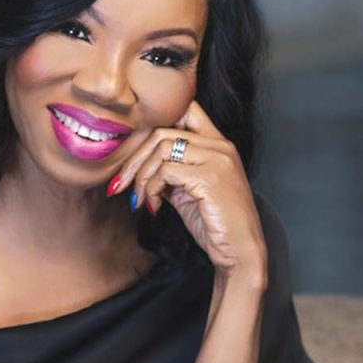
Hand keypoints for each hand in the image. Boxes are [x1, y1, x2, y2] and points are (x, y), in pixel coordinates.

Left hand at [110, 101, 266, 283]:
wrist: (241, 252)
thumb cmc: (216, 224)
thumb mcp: (189, 192)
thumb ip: (171, 173)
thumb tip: (139, 168)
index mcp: (218, 145)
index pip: (185, 110)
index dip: (154, 128)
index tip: (137, 158)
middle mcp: (221, 146)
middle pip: (163, 131)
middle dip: (135, 158)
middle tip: (121, 183)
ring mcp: (217, 159)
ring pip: (162, 148)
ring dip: (141, 176)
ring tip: (139, 199)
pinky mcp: (210, 178)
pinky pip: (166, 172)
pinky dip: (150, 190)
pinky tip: (152, 208)